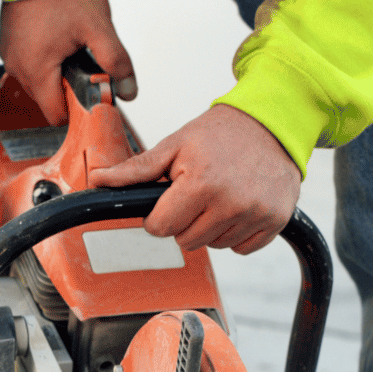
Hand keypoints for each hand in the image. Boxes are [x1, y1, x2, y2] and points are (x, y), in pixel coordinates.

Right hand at [0, 0, 136, 125]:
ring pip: (37, 82)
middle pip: (47, 99)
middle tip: (82, 60)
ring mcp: (9, 54)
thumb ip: (116, 62)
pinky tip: (55, 38)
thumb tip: (128, 91)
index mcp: (36, 69)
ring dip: (55, 73)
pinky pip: (27, 63)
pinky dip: (43, 58)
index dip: (77, 109)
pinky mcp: (7, 42)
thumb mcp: (99, 27)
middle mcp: (17, 66)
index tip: (90, 93)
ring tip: (68, 46)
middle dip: (67, 88)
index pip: (56, 115)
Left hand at [89, 104, 300, 254]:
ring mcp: (255, 214)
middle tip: (197, 193)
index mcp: (201, 182)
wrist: (273, 123)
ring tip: (220, 196)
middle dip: (185, 221)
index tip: (170, 198)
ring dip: (211, 227)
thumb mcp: (176, 144)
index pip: (162, 228)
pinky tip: (239, 206)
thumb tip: (98, 181)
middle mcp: (230, 203)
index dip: (160, 215)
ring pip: (213, 246)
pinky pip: (241, 248)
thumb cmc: (222, 132)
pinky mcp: (274, 222)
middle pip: (186, 241)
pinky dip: (236, 233)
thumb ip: (137, 169)